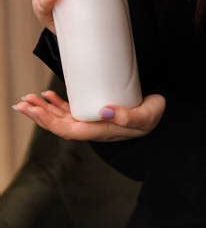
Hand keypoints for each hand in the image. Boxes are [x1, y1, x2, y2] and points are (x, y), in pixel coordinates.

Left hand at [12, 90, 165, 141]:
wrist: (162, 111)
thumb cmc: (154, 113)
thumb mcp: (146, 116)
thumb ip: (128, 116)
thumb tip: (105, 111)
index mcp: (102, 131)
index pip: (69, 129)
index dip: (50, 121)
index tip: (36, 109)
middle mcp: (94, 128)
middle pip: (61, 125)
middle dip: (40, 114)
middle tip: (22, 102)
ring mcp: (94, 121)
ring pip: (63, 118)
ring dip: (44, 110)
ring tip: (28, 99)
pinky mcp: (96, 111)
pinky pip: (72, 111)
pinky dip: (58, 104)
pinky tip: (48, 96)